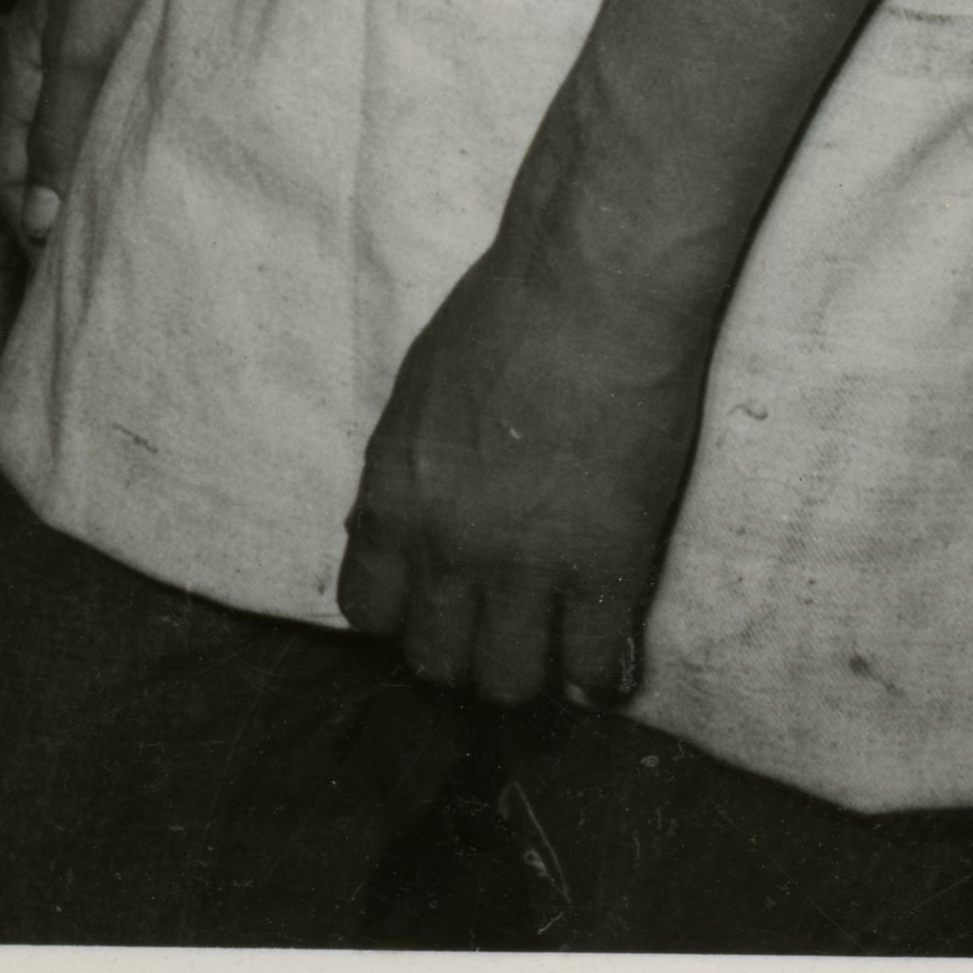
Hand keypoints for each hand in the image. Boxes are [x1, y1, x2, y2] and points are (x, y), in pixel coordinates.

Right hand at [0, 0, 198, 247]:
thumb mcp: (85, 47)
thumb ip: (61, 129)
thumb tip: (40, 216)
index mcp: (23, 62)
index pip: (5, 164)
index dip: (25, 218)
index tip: (61, 272)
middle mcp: (54, 58)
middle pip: (45, 151)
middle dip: (64, 204)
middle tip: (105, 258)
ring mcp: (97, 44)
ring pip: (89, 129)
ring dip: (104, 172)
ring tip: (139, 220)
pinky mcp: (140, 32)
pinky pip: (128, 101)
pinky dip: (138, 136)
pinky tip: (170, 156)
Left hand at [336, 227, 722, 710]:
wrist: (593, 290)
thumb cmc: (506, 314)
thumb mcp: (418, 394)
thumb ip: (410, 474)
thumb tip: (403, 528)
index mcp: (394, 497)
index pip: (368, 609)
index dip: (403, 610)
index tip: (434, 596)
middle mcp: (447, 547)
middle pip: (436, 659)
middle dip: (463, 647)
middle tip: (497, 622)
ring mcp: (526, 568)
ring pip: (507, 682)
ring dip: (527, 667)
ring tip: (550, 640)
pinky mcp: (604, 569)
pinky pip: (590, 668)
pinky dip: (596, 669)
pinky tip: (604, 647)